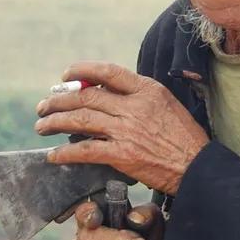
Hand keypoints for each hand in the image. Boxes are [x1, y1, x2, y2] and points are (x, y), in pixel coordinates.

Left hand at [35, 62, 208, 195]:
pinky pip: (86, 150)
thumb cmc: (185, 139)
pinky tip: (53, 156)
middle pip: (87, 96)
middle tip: (44, 106)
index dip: (81, 71)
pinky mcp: (123, 155)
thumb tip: (108, 94)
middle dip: (59, 100)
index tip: (65, 76)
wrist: (198, 168)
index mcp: (147, 90)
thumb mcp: (167, 105)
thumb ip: (140, 97)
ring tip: (41, 126)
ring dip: (55, 122)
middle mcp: (135, 106)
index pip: (107, 72)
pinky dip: (65, 153)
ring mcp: (127, 130)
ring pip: (81, 120)